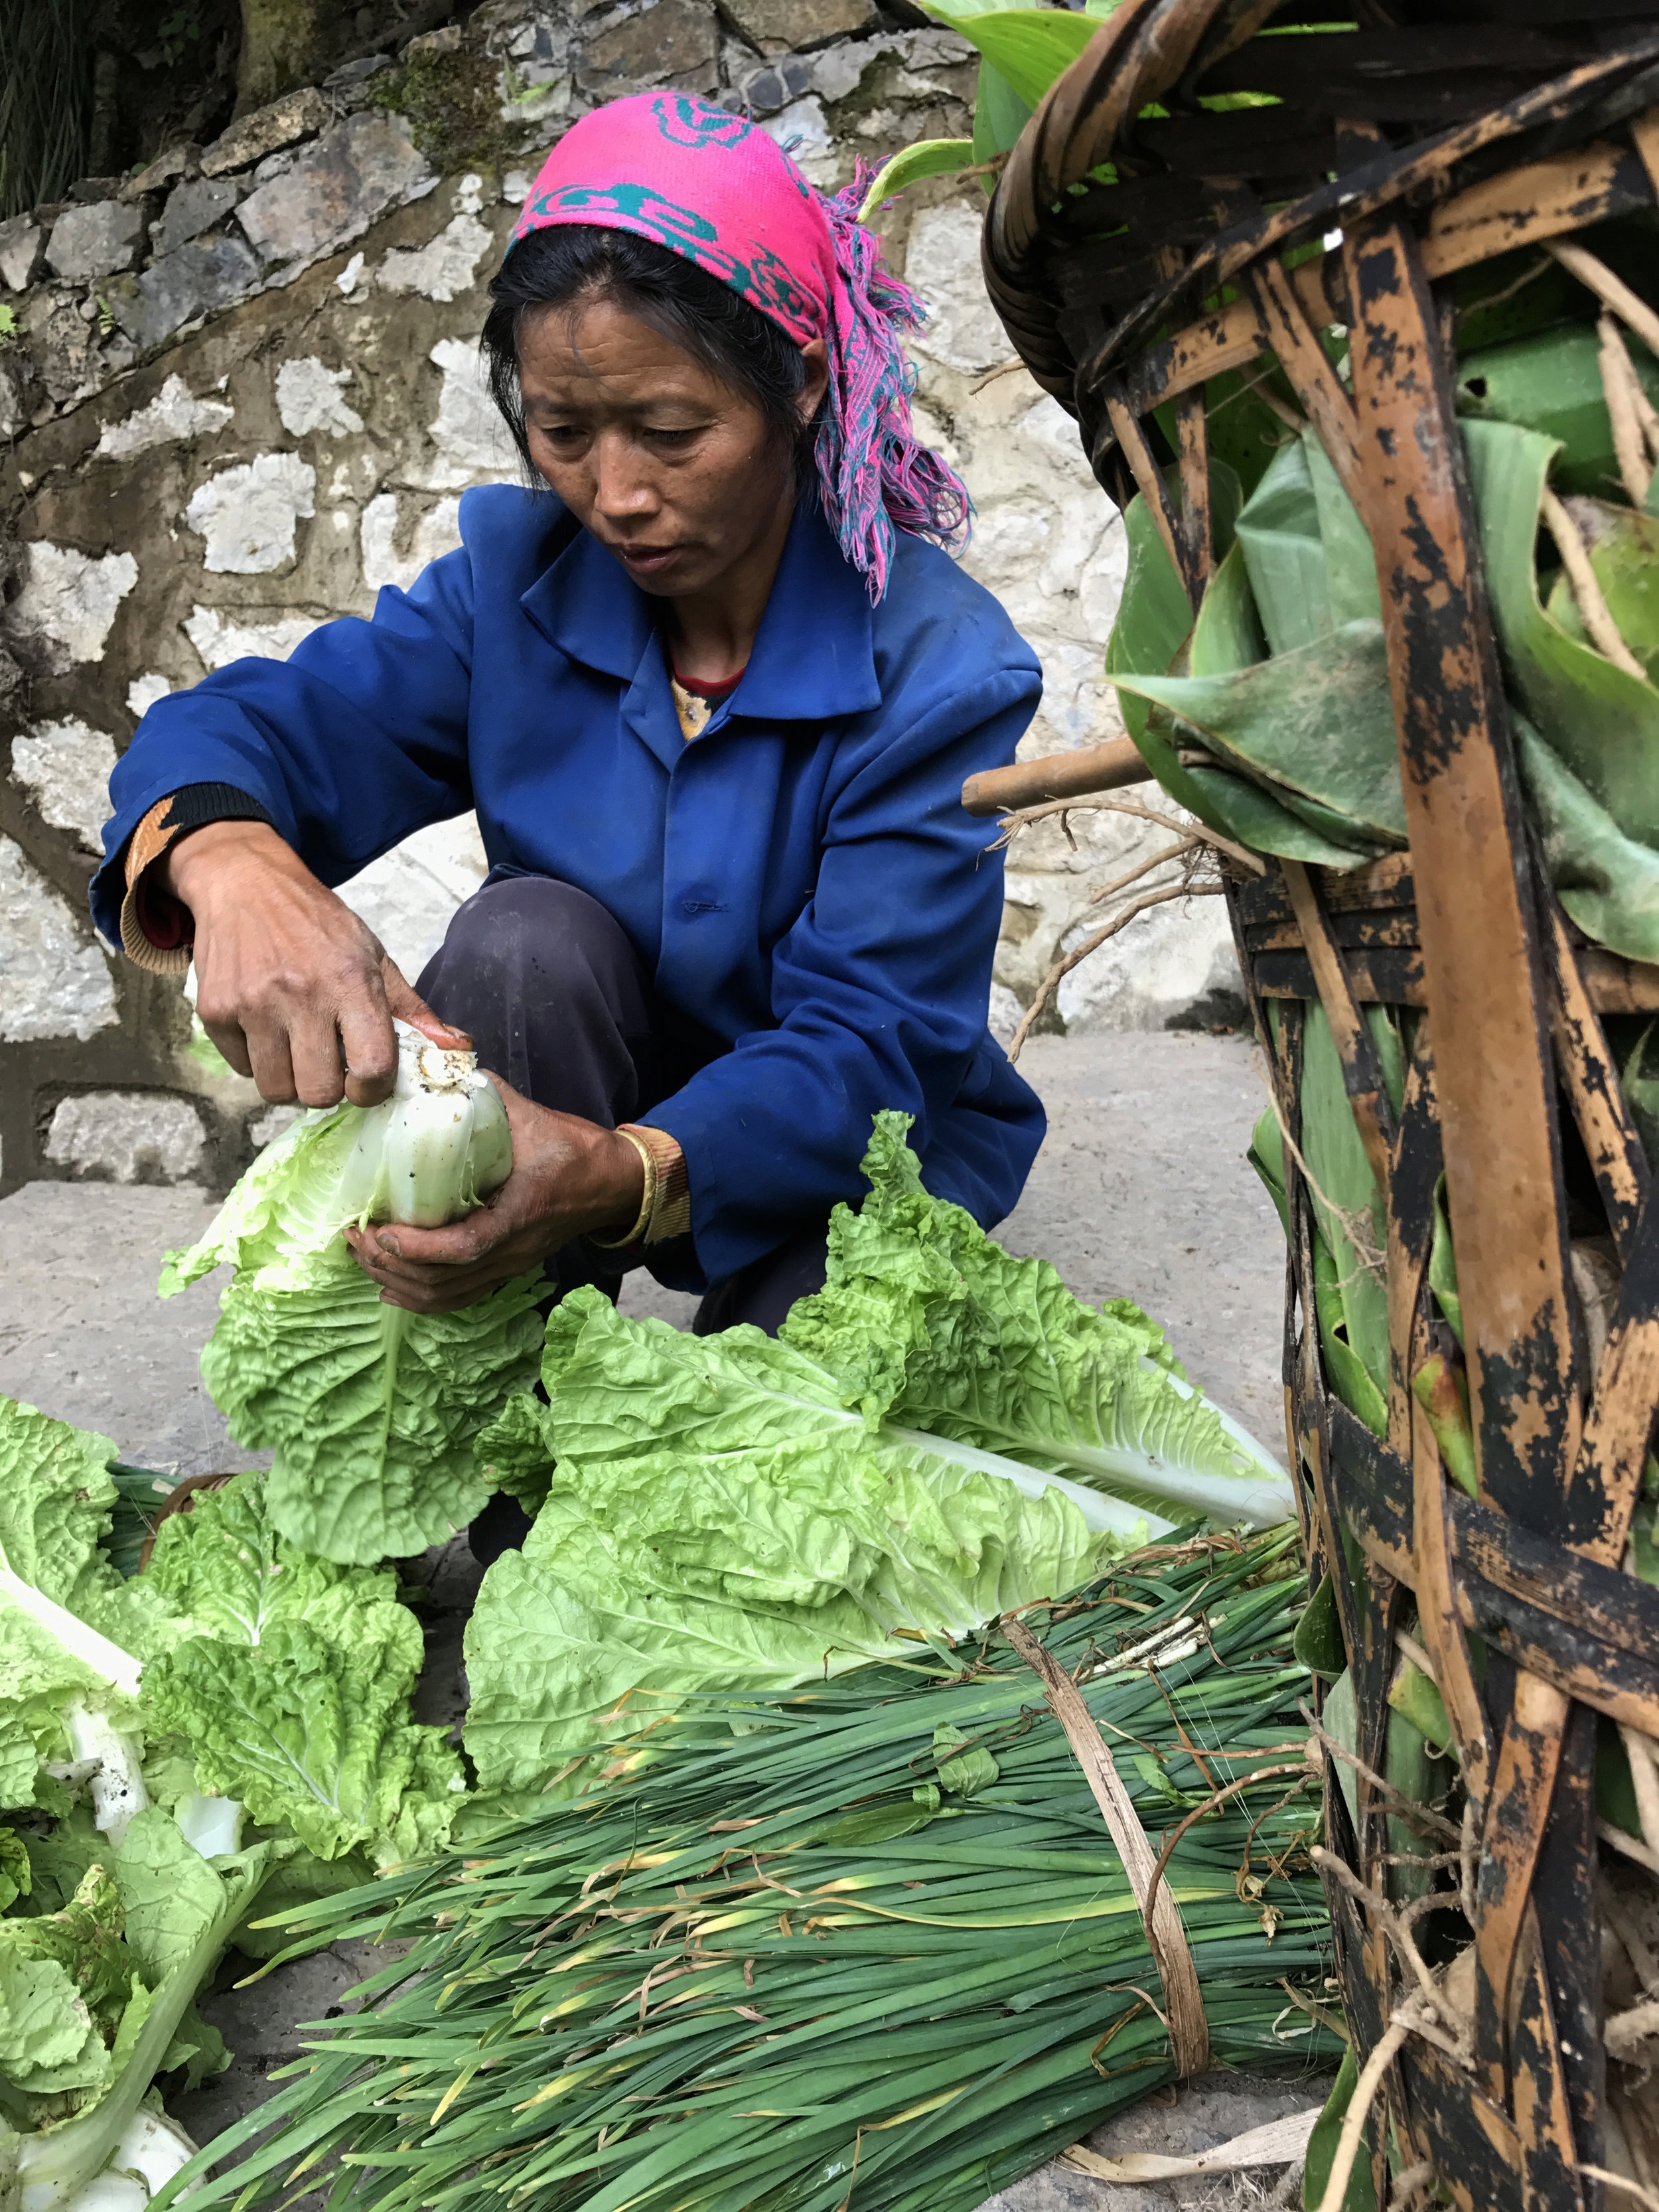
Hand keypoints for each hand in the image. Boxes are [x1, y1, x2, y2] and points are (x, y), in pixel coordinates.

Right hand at [168, 820, 467, 1106]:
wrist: (245, 883)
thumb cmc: (317, 924)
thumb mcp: (372, 955)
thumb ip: (410, 1009)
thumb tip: (456, 1049)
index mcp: (350, 982)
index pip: (371, 1067)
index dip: (372, 1090)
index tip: (366, 1082)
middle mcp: (301, 995)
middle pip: (319, 1092)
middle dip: (328, 1088)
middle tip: (327, 1064)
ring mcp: (253, 1005)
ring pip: (276, 1090)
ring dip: (290, 1081)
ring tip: (297, 1051)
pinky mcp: (215, 1011)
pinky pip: (242, 1070)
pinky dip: (256, 1061)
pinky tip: (266, 1031)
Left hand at [343, 1079, 645, 1313]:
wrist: (611, 1184)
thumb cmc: (573, 1149)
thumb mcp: (531, 1116)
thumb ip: (485, 1093)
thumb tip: (437, 1067)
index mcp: (519, 1212)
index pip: (465, 1246)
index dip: (419, 1248)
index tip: (382, 1231)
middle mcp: (512, 1250)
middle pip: (444, 1280)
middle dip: (390, 1263)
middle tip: (355, 1236)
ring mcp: (509, 1266)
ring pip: (446, 1296)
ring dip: (398, 1282)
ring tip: (364, 1254)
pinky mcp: (505, 1271)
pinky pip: (458, 1299)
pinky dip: (419, 1299)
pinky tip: (390, 1287)